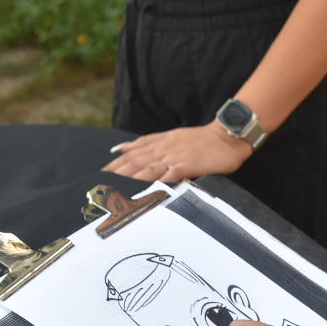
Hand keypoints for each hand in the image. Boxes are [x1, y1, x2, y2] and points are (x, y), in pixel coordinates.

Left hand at [101, 122, 252, 182]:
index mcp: (159, 143)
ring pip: (149, 168)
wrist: (226, 135)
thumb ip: (145, 143)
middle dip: (117, 174)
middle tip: (101, 186)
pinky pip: (172, 174)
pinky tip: (149, 189)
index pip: (131, 155)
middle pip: (135, 162)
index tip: (100, 175)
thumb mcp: (169, 136)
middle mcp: (164, 149)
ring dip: (131, 179)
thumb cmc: (200, 140)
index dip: (115, 166)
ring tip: (116, 190)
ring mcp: (176, 156)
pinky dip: (159, 181)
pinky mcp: (189, 164)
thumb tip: (121, 148)